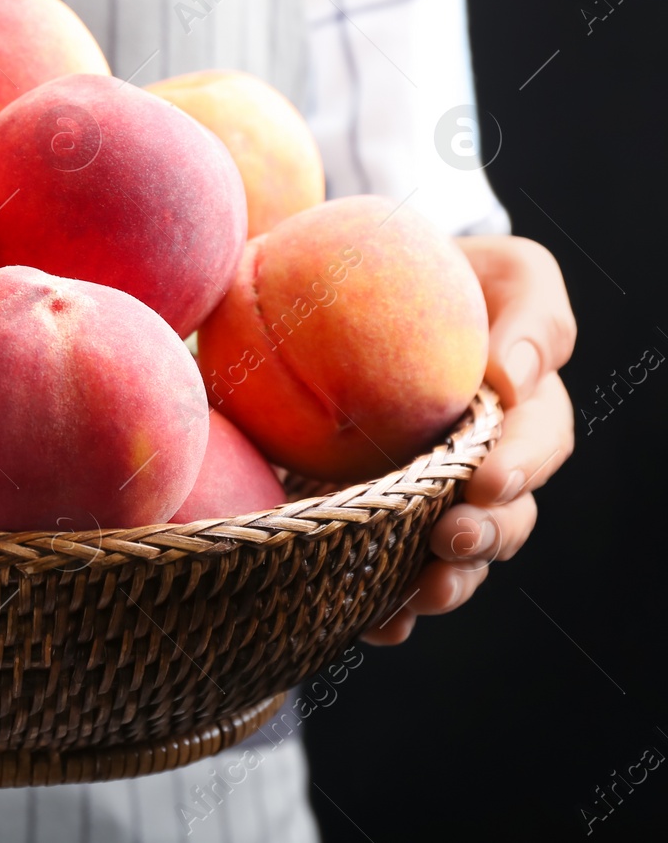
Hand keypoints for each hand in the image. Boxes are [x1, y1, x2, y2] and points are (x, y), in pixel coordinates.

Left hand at [362, 236, 576, 644]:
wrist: (355, 286)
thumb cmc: (439, 271)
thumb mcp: (501, 270)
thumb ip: (530, 312)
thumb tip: (515, 377)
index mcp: (523, 401)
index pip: (541, 437)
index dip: (521, 463)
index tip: (487, 480)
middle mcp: (489, 456)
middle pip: (509, 512)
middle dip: (488, 534)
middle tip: (453, 537)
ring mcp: (436, 491)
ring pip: (461, 554)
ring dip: (448, 580)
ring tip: (418, 597)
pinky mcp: (383, 514)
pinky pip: (394, 570)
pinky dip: (390, 606)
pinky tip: (373, 626)